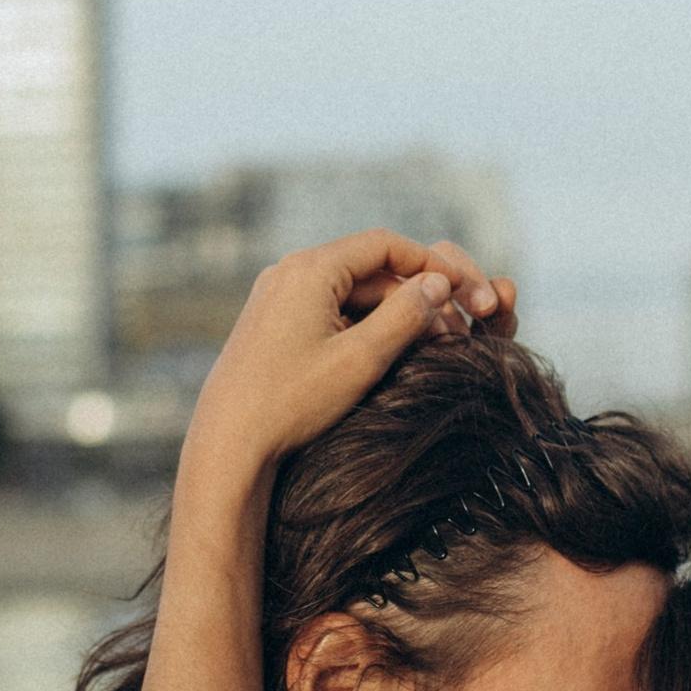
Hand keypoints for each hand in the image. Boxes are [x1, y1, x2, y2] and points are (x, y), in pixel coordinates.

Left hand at [181, 230, 515, 483]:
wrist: (227, 445)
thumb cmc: (292, 403)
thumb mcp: (361, 359)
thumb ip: (406, 316)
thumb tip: (438, 284)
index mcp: (310, 269)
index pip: (385, 245)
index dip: (430, 264)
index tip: (463, 291)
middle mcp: (289, 273)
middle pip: (370, 270)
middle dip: (414, 297)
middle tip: (453, 334)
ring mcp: (277, 297)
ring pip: (352, 294)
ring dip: (391, 316)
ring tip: (426, 350)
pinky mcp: (273, 324)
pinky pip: (329, 312)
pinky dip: (362, 328)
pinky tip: (385, 358)